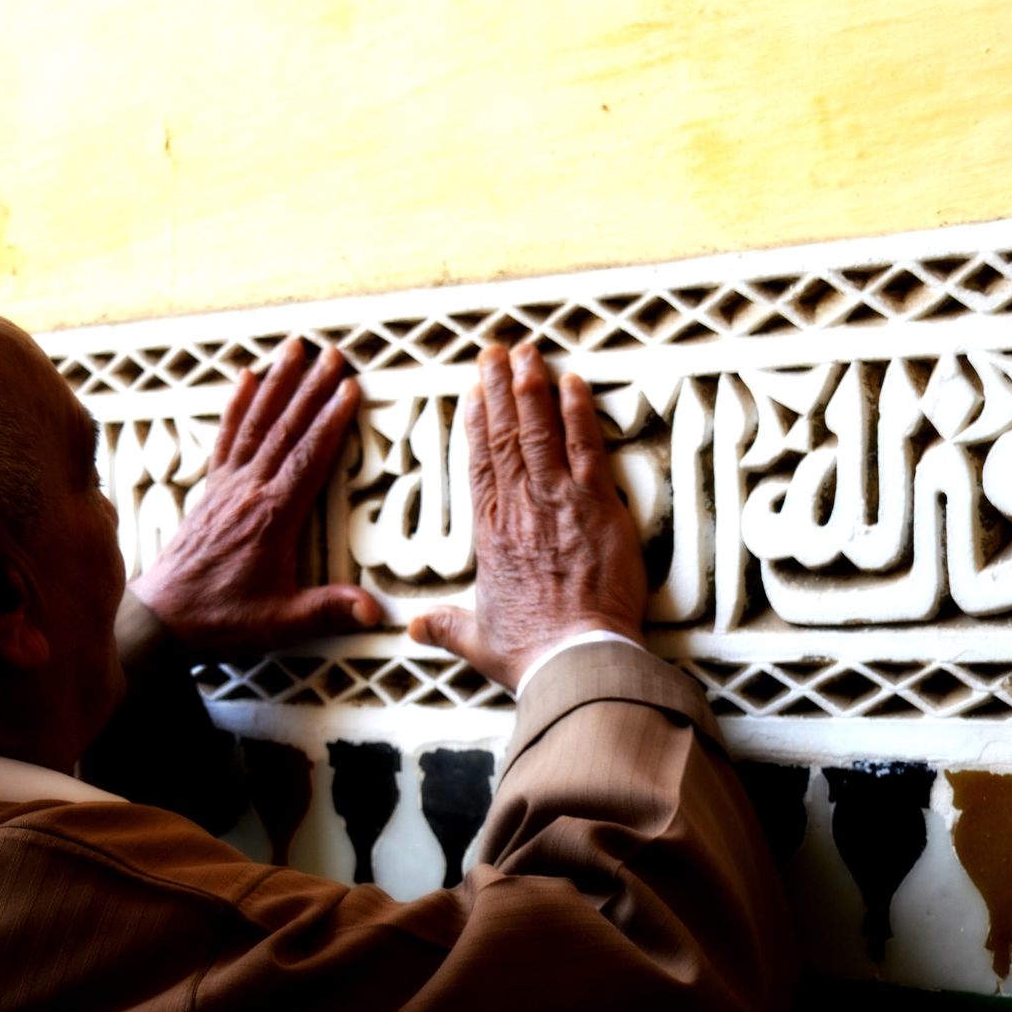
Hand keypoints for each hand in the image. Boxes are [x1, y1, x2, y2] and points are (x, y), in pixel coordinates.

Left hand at [132, 339, 379, 658]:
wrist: (163, 618)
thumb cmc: (222, 618)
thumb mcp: (281, 622)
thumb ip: (327, 611)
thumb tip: (372, 609)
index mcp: (272, 517)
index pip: (308, 458)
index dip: (331, 421)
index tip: (349, 389)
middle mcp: (248, 492)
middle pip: (285, 428)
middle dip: (312, 387)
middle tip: (333, 354)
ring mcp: (227, 486)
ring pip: (256, 423)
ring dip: (278, 383)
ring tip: (295, 349)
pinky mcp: (211, 489)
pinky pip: (227, 437)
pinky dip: (238, 405)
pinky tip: (246, 379)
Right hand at [409, 343, 646, 689]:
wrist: (574, 658)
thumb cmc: (530, 652)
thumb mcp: (475, 640)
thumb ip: (445, 626)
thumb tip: (415, 628)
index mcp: (490, 532)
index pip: (478, 463)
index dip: (475, 424)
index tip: (473, 395)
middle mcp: (519, 506)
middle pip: (504, 434)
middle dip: (500, 388)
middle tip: (497, 353)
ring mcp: (558, 500)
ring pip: (539, 430)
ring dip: (533, 387)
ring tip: (528, 353)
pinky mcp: (597, 505)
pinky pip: (585, 447)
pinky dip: (579, 413)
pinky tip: (574, 384)